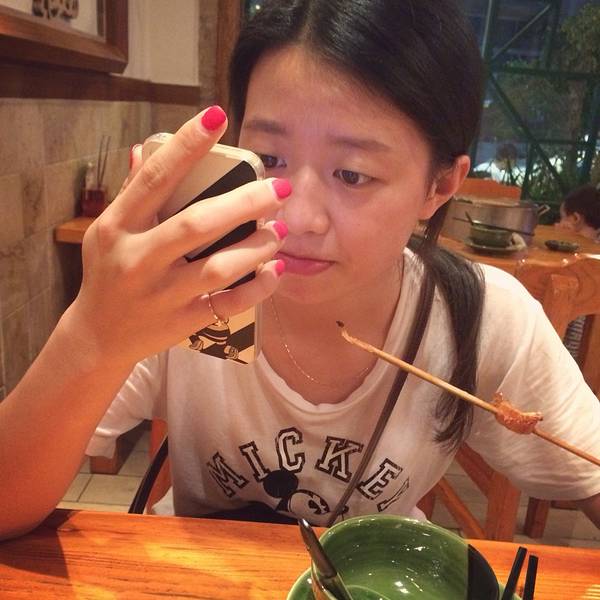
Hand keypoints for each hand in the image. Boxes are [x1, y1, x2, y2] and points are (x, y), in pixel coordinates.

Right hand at [62, 106, 288, 367]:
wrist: (98, 336)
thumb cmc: (107, 274)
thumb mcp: (107, 230)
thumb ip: (130, 192)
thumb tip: (148, 149)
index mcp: (119, 226)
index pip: (156, 178)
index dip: (187, 145)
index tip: (219, 115)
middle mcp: (139, 258)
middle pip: (198, 224)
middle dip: (244, 202)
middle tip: (280, 187)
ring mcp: (162, 294)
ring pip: (219, 267)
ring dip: (257, 246)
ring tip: (281, 229)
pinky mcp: (182, 321)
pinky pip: (228, 304)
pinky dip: (257, 288)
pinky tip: (274, 270)